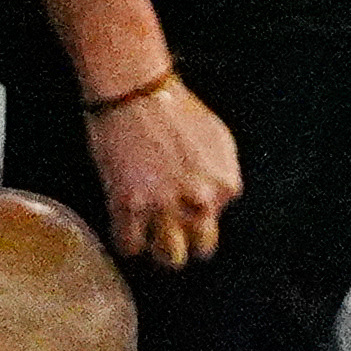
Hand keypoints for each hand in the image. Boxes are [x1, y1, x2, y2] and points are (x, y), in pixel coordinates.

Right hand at [84, 68, 242, 266]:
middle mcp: (200, 199)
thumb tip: (212, 205)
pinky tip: (125, 226)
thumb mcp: (218, 142)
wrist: (136, 93)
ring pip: (168, 257)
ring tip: (148, 238)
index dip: (197, 212)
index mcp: (226, 184)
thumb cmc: (175, 109)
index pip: (217, 220)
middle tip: (169, 234)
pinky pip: (131, 247)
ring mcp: (165, 205)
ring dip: (158, 250)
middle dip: (186, 243)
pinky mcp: (130, 207)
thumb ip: (220, 177)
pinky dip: (127, 241)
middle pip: (200, 249)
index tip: (182, 198)